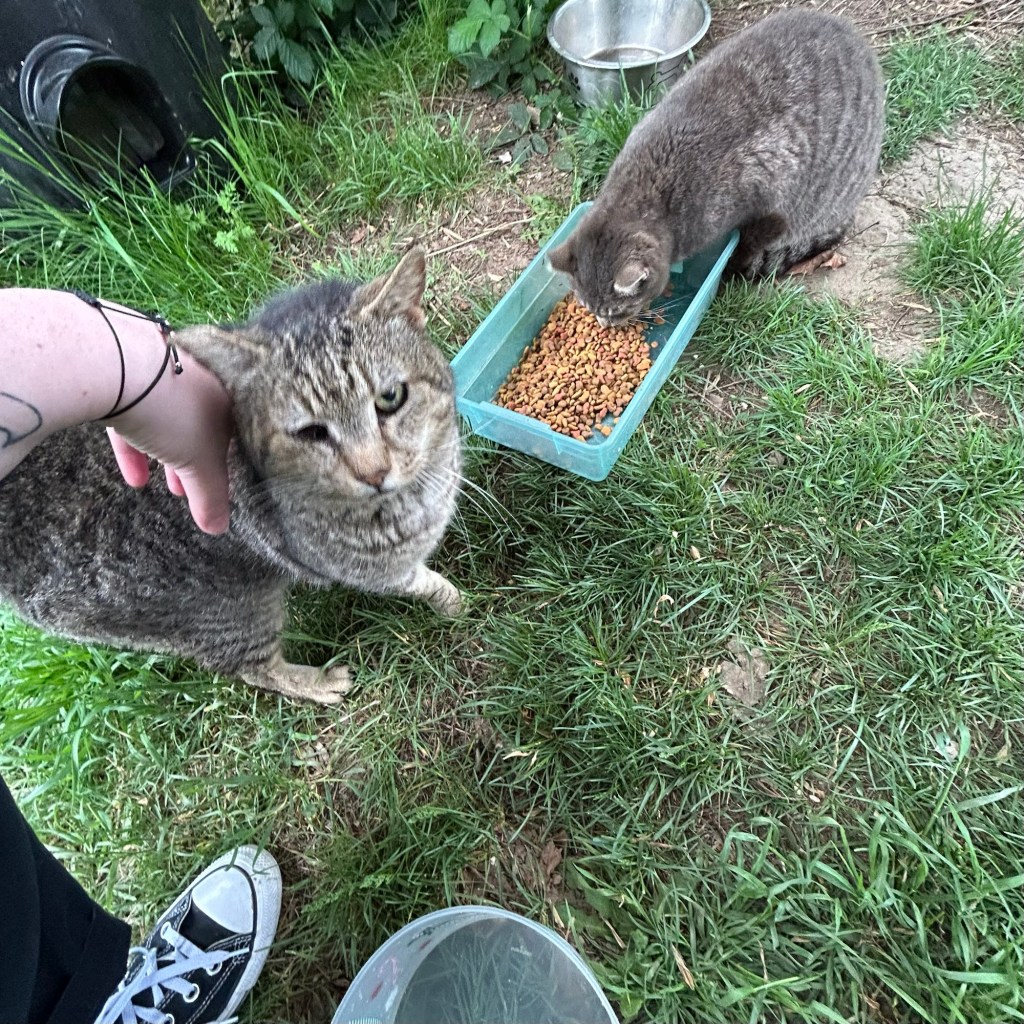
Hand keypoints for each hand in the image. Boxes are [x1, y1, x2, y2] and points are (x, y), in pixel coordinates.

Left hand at [105, 345, 233, 534]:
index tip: (216, 490)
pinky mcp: (126, 370)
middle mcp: (201, 375)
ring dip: (163, 455)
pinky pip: (134, 411)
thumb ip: (212, 498)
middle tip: (187, 490)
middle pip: (200, 425)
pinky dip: (135, 445)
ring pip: (167, 419)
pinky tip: (132, 475)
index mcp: (228, 391)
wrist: (115, 363)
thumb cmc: (174, 409)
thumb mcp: (201, 463)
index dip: (225, 466)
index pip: (234, 434)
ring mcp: (162, 368)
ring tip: (158, 486)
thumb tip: (219, 528)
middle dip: (192, 462)